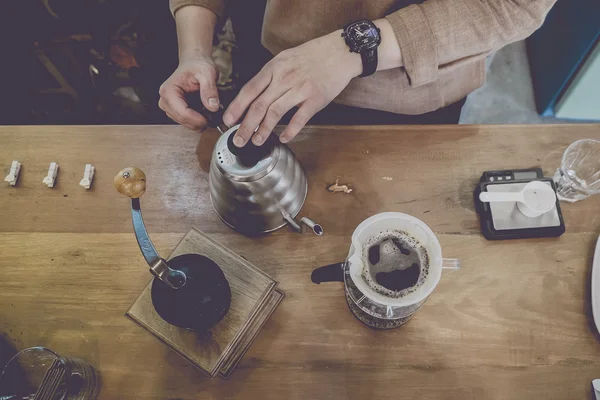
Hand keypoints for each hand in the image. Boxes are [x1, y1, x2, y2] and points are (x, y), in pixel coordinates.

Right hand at [158, 56, 218, 131]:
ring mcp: (169, 106)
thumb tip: (213, 107)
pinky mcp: (175, 110)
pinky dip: (196, 120)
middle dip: (198, 122)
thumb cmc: (197, 65)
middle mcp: (165, 99)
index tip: (210, 119)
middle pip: (182, 119)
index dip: (197, 119)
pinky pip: (186, 121)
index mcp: (169, 90)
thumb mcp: (207, 73)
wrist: (195, 62)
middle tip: (213, 118)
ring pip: (184, 122)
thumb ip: (209, 90)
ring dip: (197, 122)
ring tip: (209, 113)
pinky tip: (204, 114)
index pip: (182, 113)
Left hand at [223, 30, 361, 145]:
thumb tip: (253, 94)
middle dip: (245, 125)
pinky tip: (283, 138)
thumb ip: (270, 75)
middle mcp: (284, 78)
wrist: (340, 51)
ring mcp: (300, 89)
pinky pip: (299, 119)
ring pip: (275, 113)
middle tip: (238, 140)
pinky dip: (290, 131)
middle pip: (259, 105)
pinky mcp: (316, 99)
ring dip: (264, 130)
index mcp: (274, 68)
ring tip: (256, 141)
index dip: (237, 107)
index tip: (227, 121)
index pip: (249, 90)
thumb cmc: (312, 56)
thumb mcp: (285, 58)